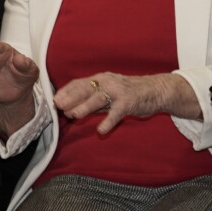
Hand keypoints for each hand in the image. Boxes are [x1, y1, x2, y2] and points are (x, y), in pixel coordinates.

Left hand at [52, 72, 179, 134]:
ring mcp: (118, 92)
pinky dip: (108, 122)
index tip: (55, 99)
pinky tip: (101, 131)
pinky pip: (116, 113)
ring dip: (85, 106)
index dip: (66, 91)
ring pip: (98, 98)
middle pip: (86, 89)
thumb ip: (93, 100)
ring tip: (74, 114)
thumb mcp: (109, 93)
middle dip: (71, 97)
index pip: (79, 83)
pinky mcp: (129, 102)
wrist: (156, 90)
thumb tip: (72, 108)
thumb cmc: (130, 93)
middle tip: (59, 105)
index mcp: (101, 79)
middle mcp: (108, 82)